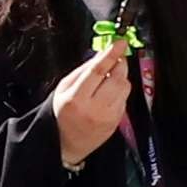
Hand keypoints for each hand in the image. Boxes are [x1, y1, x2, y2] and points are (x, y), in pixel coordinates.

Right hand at [49, 31, 136, 164]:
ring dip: (121, 77)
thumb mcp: (63, 89)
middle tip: (116, 58)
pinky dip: (120, 92)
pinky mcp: (116, 122)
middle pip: (116, 78)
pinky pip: (125, 99)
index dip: (110, 54)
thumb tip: (100, 54)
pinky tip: (108, 94)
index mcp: (76, 98)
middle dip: (119, 63)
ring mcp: (107, 117)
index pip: (98, 71)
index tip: (120, 42)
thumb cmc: (62, 114)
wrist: (65, 144)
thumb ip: (82, 71)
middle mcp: (93, 108)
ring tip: (109, 78)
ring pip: (124, 88)